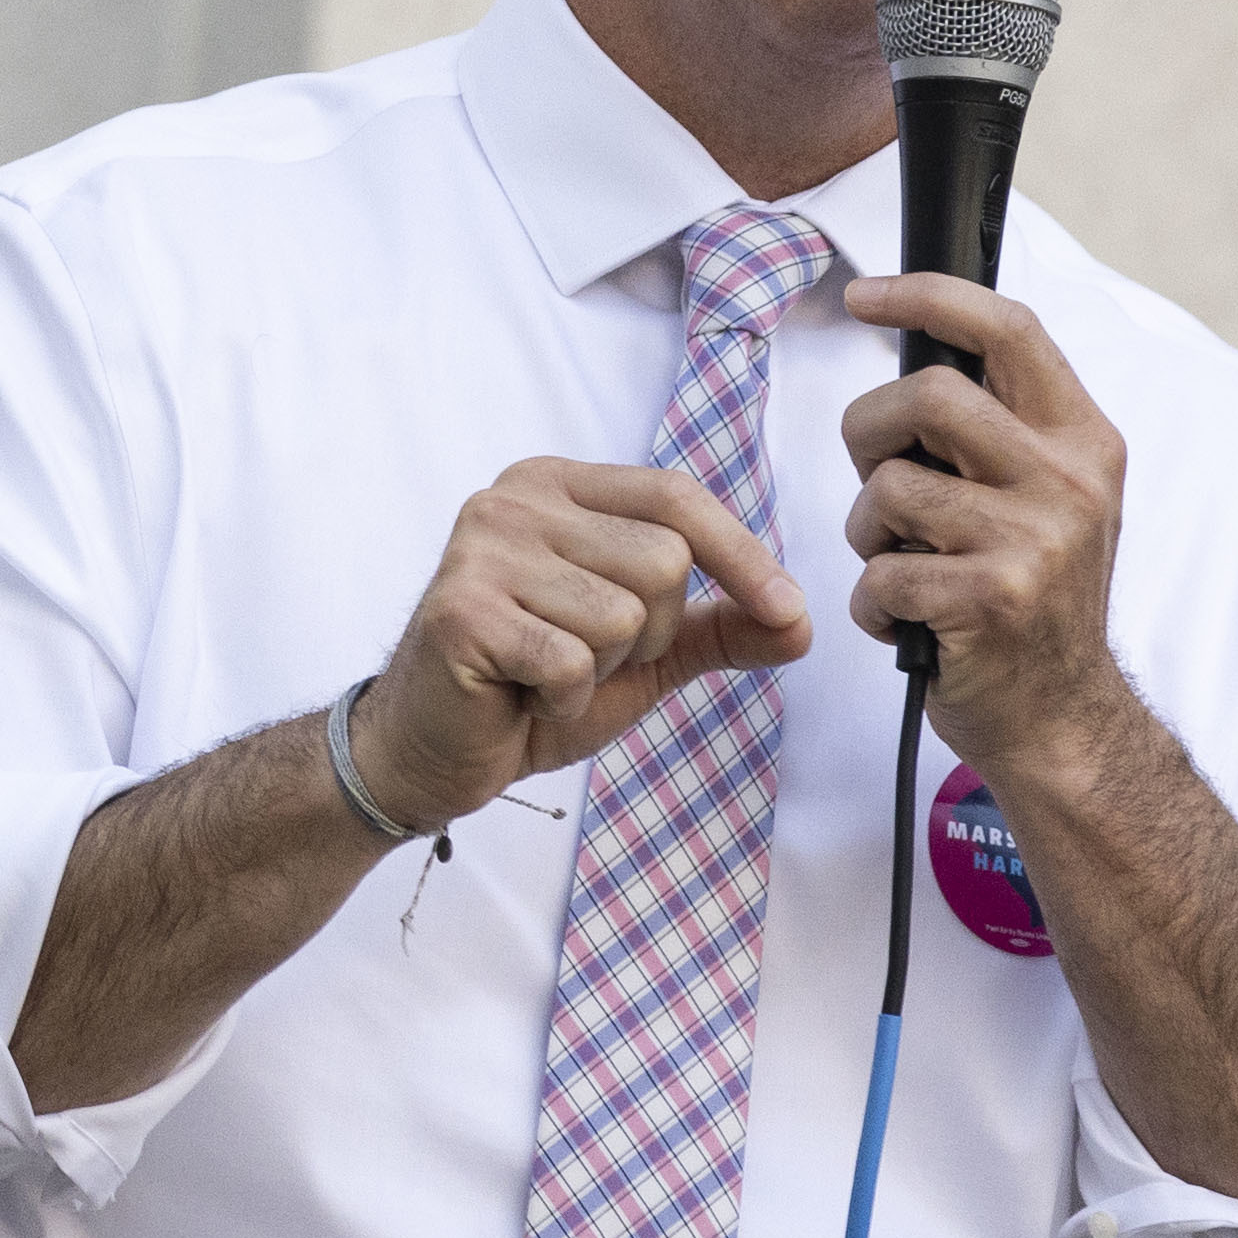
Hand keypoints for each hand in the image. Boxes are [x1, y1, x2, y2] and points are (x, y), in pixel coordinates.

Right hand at [346, 459, 817, 831]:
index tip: (787, 612)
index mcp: (558, 487)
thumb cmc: (530, 688)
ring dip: (602, 669)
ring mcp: (480, 550)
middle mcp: (512, 500)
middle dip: (646, 634)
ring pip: (622, 614)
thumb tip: (803, 625)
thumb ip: (715, 629)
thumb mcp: (640, 654)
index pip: (676, 496)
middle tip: (583, 657)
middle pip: (661, 560)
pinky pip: (571, 660)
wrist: (434, 750)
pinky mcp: (460, 611)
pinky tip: (521, 695)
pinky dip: (564, 697)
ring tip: (546, 673)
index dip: (742, 556)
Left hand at [837, 275, 1138, 778]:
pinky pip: (879, 573)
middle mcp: (1071, 480)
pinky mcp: (992, 599)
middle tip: (879, 480)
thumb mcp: (1043, 499)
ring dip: (870, 535)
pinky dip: (874, 604)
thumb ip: (996, 430)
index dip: (928, 295)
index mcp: (1084, 441)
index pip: (1009, 328)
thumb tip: (912, 355)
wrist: (1062, 718)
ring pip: (889, 488)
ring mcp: (1037, 540)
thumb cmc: (1028, 600)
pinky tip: (915, 624)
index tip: (864, 293)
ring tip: (909, 570)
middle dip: (871, 431)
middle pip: (928, 394)